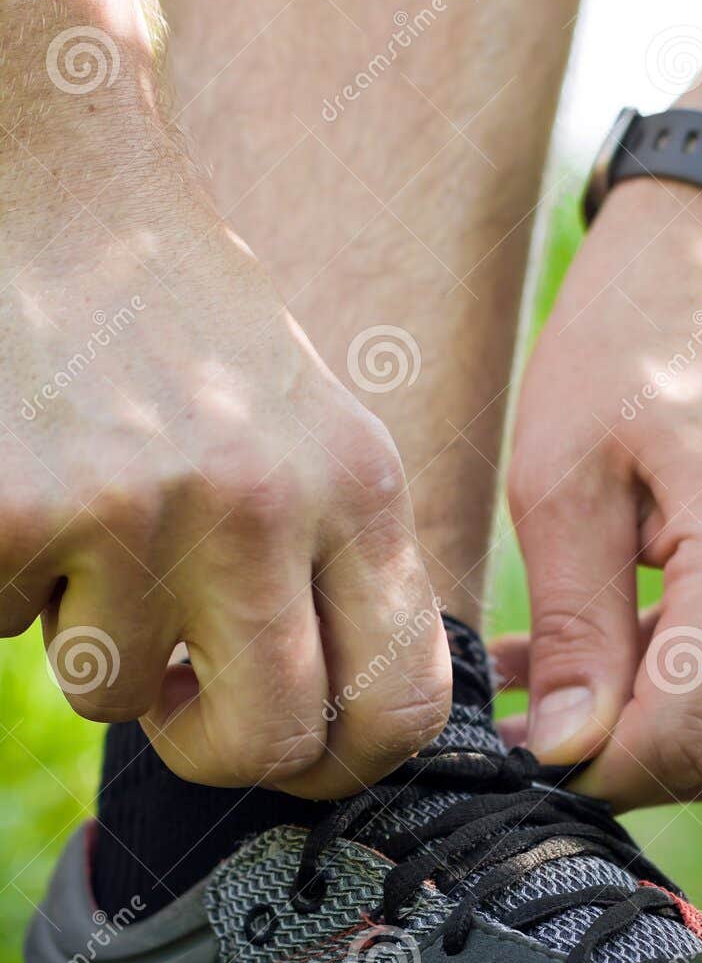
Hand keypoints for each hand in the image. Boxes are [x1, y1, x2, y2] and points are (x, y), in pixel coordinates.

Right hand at [0, 135, 448, 797]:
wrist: (68, 197)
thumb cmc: (193, 340)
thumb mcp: (314, 439)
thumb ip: (337, 572)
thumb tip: (326, 733)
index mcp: (359, 489)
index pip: (403, 703)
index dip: (347, 765)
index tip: (297, 754)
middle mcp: (265, 502)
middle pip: (268, 741)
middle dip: (211, 748)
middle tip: (176, 698)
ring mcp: (142, 506)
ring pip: (117, 695)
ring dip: (93, 640)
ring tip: (93, 528)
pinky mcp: (23, 509)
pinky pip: (14, 629)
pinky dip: (13, 587)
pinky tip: (32, 495)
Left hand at [500, 181, 701, 808]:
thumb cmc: (626, 343)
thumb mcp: (563, 479)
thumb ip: (572, 627)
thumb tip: (567, 747)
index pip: (682, 734)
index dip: (595, 767)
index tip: (521, 752)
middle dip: (614, 758)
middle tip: (522, 728)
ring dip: (641, 725)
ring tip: (542, 687)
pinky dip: (676, 683)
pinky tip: (594, 653)